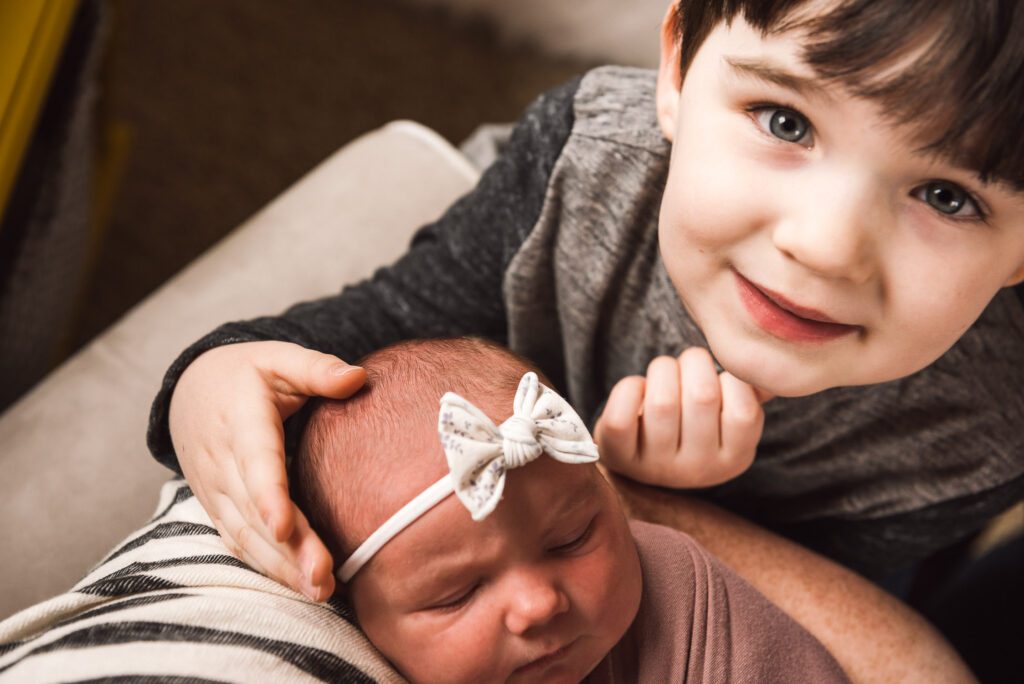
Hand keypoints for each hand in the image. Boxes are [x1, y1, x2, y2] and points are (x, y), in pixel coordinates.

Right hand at [168, 340, 365, 599]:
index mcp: (242, 421)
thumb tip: (358, 378)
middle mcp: (223, 462)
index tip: (284, 526)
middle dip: (287, 549)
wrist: (191, 389)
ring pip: (245, 535)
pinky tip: (299, 588)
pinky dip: (267, 568)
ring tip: (320, 592)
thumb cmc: (248, 373)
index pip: (255, 462)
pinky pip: (239, 543)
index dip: (267, 496)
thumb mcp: (280, 358)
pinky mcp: (218, 509)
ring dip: (281, 568)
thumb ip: (317, 368)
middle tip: (323, 578)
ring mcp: (216, 490)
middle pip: (254, 511)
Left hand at [594, 347, 772, 487]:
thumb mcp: (727, 418)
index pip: (744, 411)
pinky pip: (622, 415)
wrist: (641, 457)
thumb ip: (752, 393)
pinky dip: (629, 388)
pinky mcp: (619, 458)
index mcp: (735, 459)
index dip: (729, 379)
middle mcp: (697, 470)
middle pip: (702, 397)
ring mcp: (656, 468)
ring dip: (662, 371)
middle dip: (693, 363)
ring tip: (664, 374)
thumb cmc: (691, 424)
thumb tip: (779, 364)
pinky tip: (638, 390)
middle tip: (687, 366)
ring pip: (662, 402)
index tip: (718, 377)